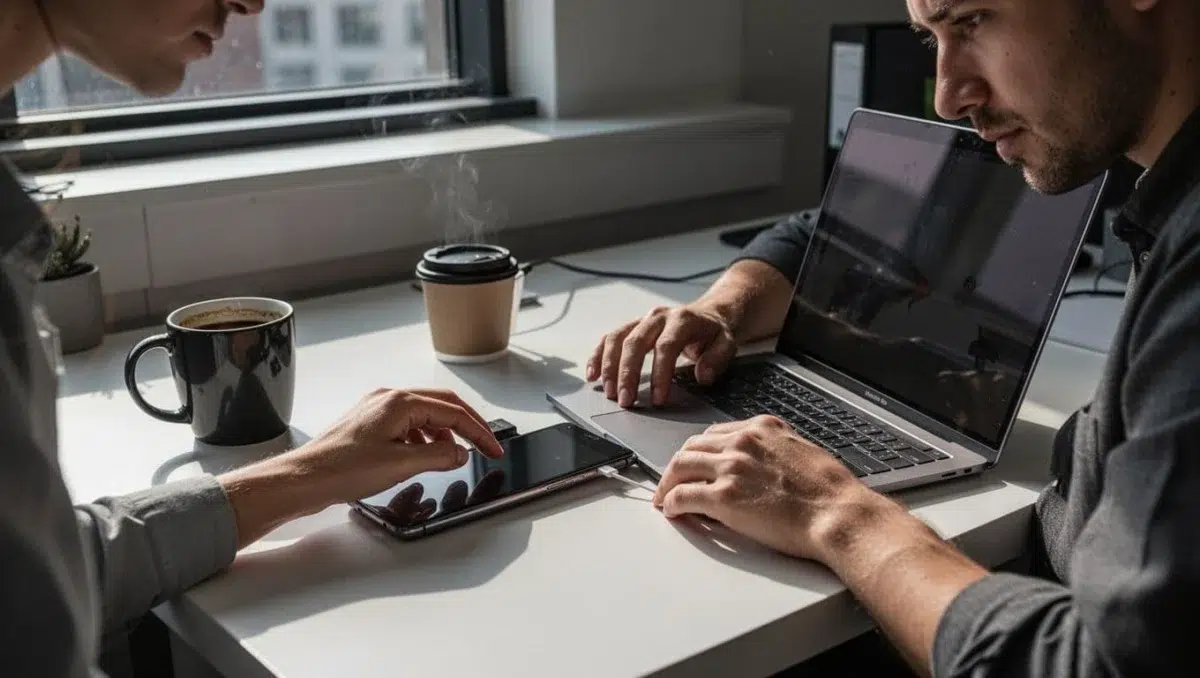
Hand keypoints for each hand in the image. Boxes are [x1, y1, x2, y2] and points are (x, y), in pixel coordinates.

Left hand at [219, 388, 503, 546]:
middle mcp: (388, 398)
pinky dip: (424, 437)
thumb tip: (459, 452)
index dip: (479, 432)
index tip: (494, 449)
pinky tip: (424, 455)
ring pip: (424, 414)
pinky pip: (407, 424)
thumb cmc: (341, 469)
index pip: (453, 411)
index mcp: (399, 402)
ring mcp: (377, 409)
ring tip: (454, 455)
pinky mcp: (368, 424)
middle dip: (467, 426)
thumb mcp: (401, 464)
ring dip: (444, 432)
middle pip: (442, 405)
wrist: (304, 479)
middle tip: (486, 445)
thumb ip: (438, 455)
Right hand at [587, 304, 736, 407]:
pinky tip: (592, 375)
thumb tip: (702, 376)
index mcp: (682, 320)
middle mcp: (658, 317)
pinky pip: (609, 338)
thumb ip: (717, 359)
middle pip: (635, 342)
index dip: (660, 374)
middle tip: (625, 401)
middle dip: (627, 374)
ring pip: (616, 339)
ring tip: (610, 393)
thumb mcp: (727, 343)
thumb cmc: (715, 332)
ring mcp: (642, 320)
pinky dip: (597, 356)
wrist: (709, 313)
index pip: (666, 347)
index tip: (657, 399)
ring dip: (609, 367)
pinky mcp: (632, 327)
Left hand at [652, 415, 879, 561]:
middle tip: (671, 481)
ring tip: (664, 498)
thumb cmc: (830, 491)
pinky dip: (671, 503)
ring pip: (680, 466)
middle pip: (692, 447)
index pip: (715, 434)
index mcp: (762, 427)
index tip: (695, 463)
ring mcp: (731, 467)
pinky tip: (671, 510)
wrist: (838, 514)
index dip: (699, 451)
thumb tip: (762, 465)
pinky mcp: (724, 496)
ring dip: (667, 483)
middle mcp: (742, 441)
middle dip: (678, 465)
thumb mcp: (802, 451)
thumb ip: (775, 450)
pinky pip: (683, 495)